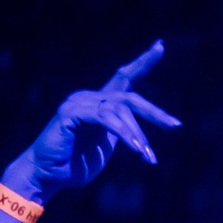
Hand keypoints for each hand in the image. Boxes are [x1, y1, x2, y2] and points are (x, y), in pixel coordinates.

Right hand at [3, 42, 180, 204]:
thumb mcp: (106, 147)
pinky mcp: (70, 113)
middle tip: (175, 126)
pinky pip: (105, 118)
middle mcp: (88, 97)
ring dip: (138, 135)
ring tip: (147, 157)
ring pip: (120, 110)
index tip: (160, 46)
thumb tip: (141, 136)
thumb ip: (120, 134)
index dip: (142, 62)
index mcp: (99, 103)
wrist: (47, 176)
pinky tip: (135, 148)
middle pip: (129, 96)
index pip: (124, 78)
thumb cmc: (76, 165)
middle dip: (155, 112)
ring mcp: (77, 103)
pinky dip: (123, 133)